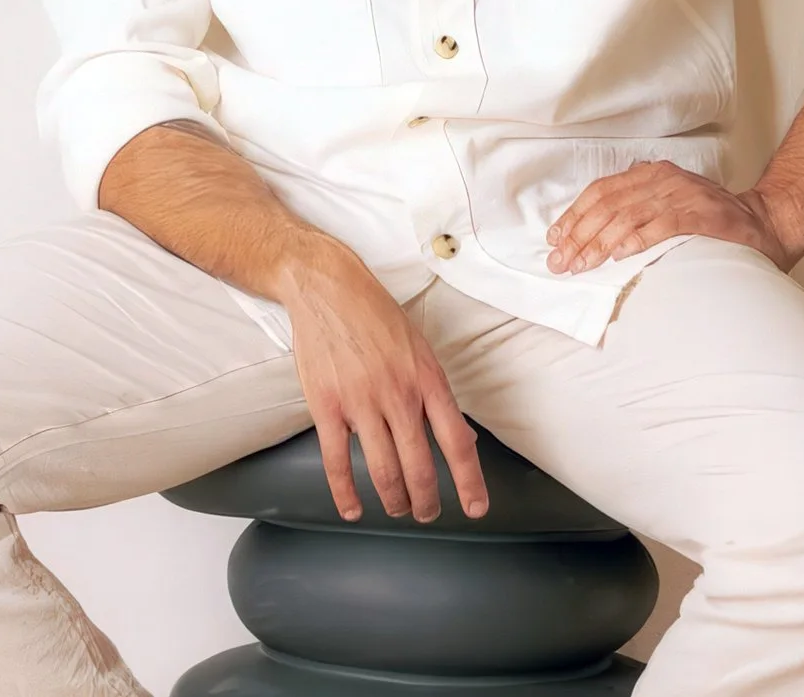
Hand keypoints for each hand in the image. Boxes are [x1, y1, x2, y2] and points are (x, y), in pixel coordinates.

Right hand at [273, 245, 490, 524]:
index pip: (457, 443)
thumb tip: (460, 438)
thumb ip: (437, 393)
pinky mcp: (326, 406)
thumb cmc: (377, 315)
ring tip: (397, 510)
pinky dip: (345, 494)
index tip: (477, 509)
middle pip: (419, 468)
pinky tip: (352, 509)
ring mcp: (361, 402)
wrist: (328, 288)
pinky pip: (337, 462)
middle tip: (427, 514)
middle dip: (426, 502)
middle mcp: (399, 395)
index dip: (469, 482)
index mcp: (427, 379)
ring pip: (383, 471)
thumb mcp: (421, 348)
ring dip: (393, 501)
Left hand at [546, 159, 798, 273]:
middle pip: (609, 205)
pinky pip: (662, 225)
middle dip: (580, 235)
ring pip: (629, 215)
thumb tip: (590, 234)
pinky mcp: (702, 215)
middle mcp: (664, 179)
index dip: (574, 215)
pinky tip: (619, 255)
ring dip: (600, 242)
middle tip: (562, 262)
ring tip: (582, 264)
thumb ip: (636, 209)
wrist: (765, 223)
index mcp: (651, 174)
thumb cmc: (711, 222)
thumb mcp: (668, 205)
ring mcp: (684, 195)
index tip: (555, 239)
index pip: (601, 191)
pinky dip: (638, 240)